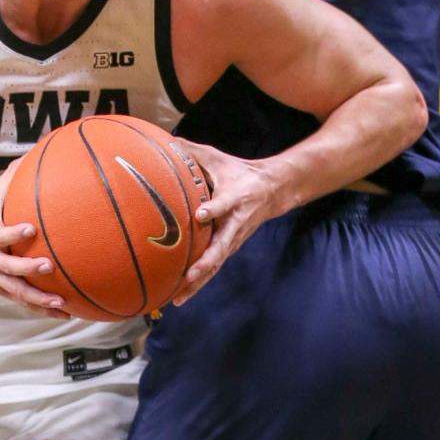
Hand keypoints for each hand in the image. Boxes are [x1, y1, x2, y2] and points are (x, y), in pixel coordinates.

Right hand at [0, 161, 66, 315]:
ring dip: (38, 299)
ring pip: (16, 292)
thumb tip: (33, 156)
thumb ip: (10, 182)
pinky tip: (61, 313)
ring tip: (61, 303)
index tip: (31, 228)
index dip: (14, 232)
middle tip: (48, 266)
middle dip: (27, 269)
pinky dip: (40, 309)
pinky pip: (20, 301)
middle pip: (7, 267)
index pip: (0, 234)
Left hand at [172, 143, 278, 302]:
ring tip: (178, 299)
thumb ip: (193, 152)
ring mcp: (232, 240)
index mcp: (234, 199)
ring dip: (198, 282)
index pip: (223, 205)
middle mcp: (234, 224)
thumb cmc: (238, 173)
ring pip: (215, 265)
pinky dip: (197, 284)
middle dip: (204, 263)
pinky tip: (179, 296)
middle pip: (220, 248)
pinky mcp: (228, 248)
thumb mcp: (218, 158)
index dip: (213, 209)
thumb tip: (167, 141)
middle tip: (188, 276)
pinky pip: (212, 268)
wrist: (272, 191)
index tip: (201, 214)